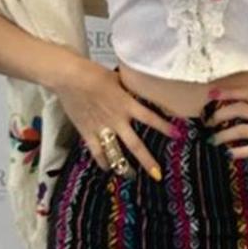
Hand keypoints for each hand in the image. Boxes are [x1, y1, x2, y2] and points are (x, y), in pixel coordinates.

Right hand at [53, 61, 177, 178]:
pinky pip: (97, 152)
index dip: (165, 127)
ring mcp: (102, 128)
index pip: (151, 118)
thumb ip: (130, 89)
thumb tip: (142, 89)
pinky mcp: (87, 132)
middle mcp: (117, 119)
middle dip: (147, 161)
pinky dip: (103, 161)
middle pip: (135, 145)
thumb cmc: (94, 73)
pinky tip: (107, 168)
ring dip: (124, 166)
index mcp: (127, 104)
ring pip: (116, 153)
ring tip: (131, 175)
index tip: (178, 136)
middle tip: (157, 174)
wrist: (69, 77)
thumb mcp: (118, 79)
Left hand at [204, 84, 247, 166]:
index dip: (228, 93)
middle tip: (208, 122)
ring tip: (213, 140)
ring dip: (223, 135)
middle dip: (219, 114)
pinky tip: (228, 154)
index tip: (212, 94)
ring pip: (239, 129)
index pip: (246, 93)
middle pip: (237, 109)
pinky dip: (237, 151)